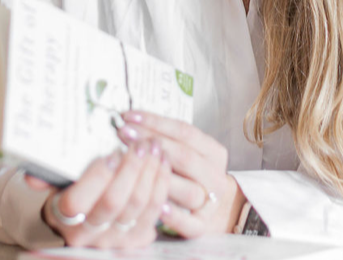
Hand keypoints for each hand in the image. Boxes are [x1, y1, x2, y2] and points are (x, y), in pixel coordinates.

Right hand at [25, 139, 170, 248]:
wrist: (81, 222)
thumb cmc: (70, 192)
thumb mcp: (55, 183)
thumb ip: (46, 176)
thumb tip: (31, 176)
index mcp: (64, 218)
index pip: (77, 202)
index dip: (96, 178)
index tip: (110, 154)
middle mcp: (90, 233)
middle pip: (114, 202)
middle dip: (131, 169)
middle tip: (141, 144)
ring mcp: (116, 237)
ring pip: (138, 205)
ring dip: (150, 172)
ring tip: (155, 146)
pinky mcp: (138, 236)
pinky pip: (155, 210)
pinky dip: (161, 183)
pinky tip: (162, 161)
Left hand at [117, 111, 245, 237]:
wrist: (218, 209)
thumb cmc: (192, 175)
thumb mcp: (188, 152)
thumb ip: (165, 139)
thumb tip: (130, 123)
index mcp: (213, 152)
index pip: (184, 131)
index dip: (155, 122)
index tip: (128, 116)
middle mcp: (215, 175)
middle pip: (184, 157)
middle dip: (152, 143)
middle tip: (124, 133)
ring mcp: (211, 202)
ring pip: (189, 191)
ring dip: (161, 179)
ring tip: (136, 167)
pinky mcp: (204, 226)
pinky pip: (189, 224)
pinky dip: (174, 217)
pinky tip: (156, 206)